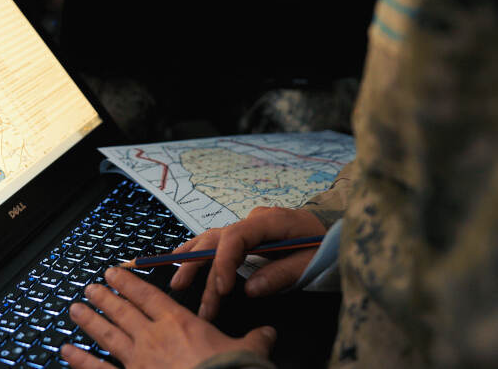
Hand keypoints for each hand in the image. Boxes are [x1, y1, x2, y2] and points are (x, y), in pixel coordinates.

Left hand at [61, 267, 275, 368]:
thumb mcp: (249, 352)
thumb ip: (256, 340)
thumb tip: (269, 332)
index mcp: (179, 324)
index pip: (148, 296)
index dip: (129, 282)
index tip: (114, 272)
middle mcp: (153, 337)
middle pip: (122, 311)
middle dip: (105, 297)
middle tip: (90, 286)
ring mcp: (137, 361)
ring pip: (107, 335)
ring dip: (89, 321)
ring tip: (75, 309)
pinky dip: (81, 361)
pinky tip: (66, 352)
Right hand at [170, 207, 325, 319]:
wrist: (335, 228)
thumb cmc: (325, 244)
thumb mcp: (311, 261)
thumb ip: (281, 274)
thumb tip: (249, 290)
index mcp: (270, 221)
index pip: (236, 236)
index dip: (224, 261)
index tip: (222, 289)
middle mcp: (253, 219)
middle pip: (217, 238)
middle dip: (198, 264)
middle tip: (181, 287)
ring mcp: (248, 225)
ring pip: (212, 238)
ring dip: (192, 259)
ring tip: (175, 278)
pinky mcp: (247, 235)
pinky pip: (217, 241)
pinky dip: (199, 252)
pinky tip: (182, 260)